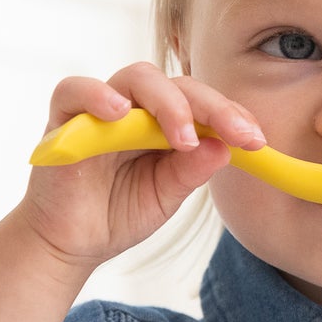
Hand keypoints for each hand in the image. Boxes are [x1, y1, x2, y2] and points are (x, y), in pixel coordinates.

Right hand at [16, 62, 264, 270]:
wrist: (70, 243)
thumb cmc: (116, 213)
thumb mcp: (165, 196)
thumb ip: (190, 171)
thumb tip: (223, 147)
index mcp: (165, 124)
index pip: (202, 104)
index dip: (231, 116)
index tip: (257, 141)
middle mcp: (136, 109)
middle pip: (178, 85)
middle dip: (213, 108)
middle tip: (236, 135)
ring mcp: (100, 109)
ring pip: (137, 78)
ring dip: (167, 103)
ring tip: (183, 136)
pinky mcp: (64, 118)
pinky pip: (75, 89)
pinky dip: (97, 95)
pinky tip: (118, 112)